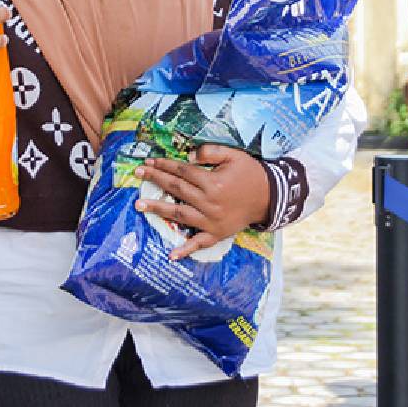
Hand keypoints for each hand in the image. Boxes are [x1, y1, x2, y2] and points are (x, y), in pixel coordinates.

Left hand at [134, 144, 269, 260]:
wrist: (270, 197)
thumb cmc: (250, 173)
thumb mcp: (234, 155)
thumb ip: (210, 152)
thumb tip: (188, 156)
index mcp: (213, 183)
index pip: (182, 172)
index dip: (164, 165)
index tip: (149, 161)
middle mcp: (210, 203)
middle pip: (177, 190)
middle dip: (156, 180)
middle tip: (137, 173)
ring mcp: (212, 221)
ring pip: (180, 214)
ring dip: (158, 209)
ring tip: (139, 205)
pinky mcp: (217, 234)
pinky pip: (199, 243)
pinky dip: (186, 249)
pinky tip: (171, 254)